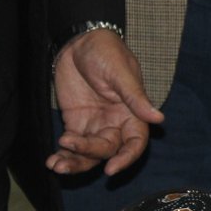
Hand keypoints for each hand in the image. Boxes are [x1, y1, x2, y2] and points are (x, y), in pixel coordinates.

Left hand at [49, 30, 164, 175]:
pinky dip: (63, 155)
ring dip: (74, 163)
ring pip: (89, 154)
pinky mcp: (76, 123)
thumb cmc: (106, 52)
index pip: (135, 143)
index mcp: (132, 113)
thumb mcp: (120, 73)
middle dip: (90, 154)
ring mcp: (95, 125)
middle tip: (70, 144)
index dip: (126, 158)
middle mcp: (116, 123)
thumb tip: (158, 119)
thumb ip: (136, 98)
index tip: (111, 169)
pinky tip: (52, 161)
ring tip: (57, 165)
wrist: (78, 41)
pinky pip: (72, 146)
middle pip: (108, 151)